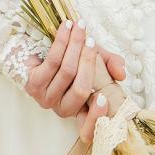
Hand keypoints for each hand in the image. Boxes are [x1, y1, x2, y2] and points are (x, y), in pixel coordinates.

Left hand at [25, 19, 126, 142]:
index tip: (104, 99)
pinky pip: (52, 61)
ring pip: (67, 71)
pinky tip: (67, 28)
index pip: (88, 128)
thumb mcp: (97, 60)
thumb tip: (121, 74)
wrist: (37, 49)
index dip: (96, 117)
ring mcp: (46, 99)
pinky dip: (62, 41)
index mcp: (81, 109)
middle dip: (88, 61)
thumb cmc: (71, 59)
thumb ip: (112, 65)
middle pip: (80, 89)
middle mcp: (63, 109)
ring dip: (75, 45)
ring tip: (80, 26)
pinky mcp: (32, 85)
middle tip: (91, 42)